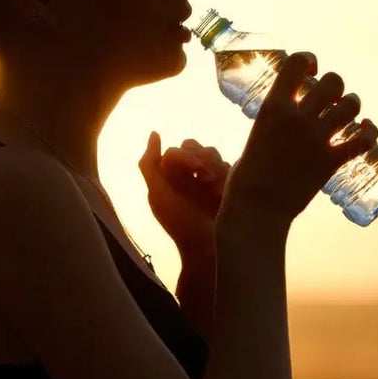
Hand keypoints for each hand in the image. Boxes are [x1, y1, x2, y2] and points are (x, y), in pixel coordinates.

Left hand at [139, 132, 230, 254]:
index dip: (185, 156)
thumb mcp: (157, 194)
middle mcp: (187, 174)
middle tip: (205, 178)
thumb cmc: (179, 222)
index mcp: (170, 175)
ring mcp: (207, 178)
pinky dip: (226, 176)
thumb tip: (154, 133)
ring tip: (215, 189)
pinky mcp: (226, 184)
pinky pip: (228, 166)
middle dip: (202, 159)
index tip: (194, 171)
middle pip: (196, 146)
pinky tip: (223, 194)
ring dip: (214, 167)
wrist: (209, 246)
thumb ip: (149, 164)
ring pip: (213, 153)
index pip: (177, 150)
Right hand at [221, 51, 377, 224]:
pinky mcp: (331, 162)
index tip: (310, 70)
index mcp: (273, 107)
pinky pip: (363, 139)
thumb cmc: (246, 176)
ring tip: (346, 114)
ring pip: (351, 106)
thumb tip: (285, 116)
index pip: (297, 64)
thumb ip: (274, 121)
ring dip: (351, 106)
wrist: (256, 209)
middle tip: (330, 98)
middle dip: (335, 86)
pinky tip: (365, 131)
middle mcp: (298, 118)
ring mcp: (316, 139)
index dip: (309, 61)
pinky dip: (369, 133)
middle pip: (333, 82)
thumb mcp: (256, 135)